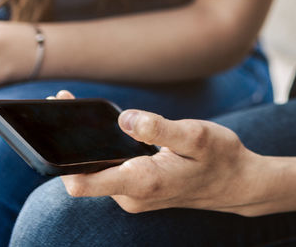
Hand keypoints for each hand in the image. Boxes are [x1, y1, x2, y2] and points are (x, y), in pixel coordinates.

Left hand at [61, 110, 269, 214]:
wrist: (238, 183)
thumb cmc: (220, 158)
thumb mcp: (197, 135)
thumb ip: (159, 128)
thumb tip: (124, 119)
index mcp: (141, 183)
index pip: (80, 182)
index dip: (59, 156)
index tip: (57, 119)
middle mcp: (130, 195)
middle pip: (82, 173)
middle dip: (69, 141)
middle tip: (63, 100)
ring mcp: (132, 195)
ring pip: (96, 170)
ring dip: (87, 144)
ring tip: (78, 108)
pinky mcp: (137, 189)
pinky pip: (110, 170)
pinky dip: (104, 149)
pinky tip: (108, 127)